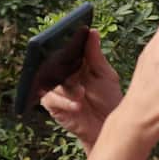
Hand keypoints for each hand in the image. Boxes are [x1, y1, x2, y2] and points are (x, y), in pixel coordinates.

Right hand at [41, 29, 122, 149]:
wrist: (107, 127)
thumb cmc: (108, 100)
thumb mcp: (105, 75)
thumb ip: (95, 55)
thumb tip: (91, 32)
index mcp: (73, 64)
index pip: (64, 50)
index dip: (64, 44)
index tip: (69, 37)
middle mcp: (61, 74)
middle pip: (52, 63)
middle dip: (60, 64)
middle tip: (69, 65)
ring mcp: (54, 89)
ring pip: (51, 82)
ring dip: (67, 88)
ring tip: (81, 93)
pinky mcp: (52, 105)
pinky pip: (51, 99)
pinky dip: (65, 101)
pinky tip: (77, 105)